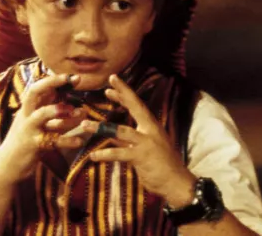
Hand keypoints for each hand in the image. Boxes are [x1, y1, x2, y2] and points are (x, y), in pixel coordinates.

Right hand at [0, 73, 85, 183]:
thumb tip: (75, 103)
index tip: (74, 76)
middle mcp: (26, 115)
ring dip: (61, 111)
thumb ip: (53, 113)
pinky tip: (79, 141)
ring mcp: (28, 129)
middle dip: (53, 83)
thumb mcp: (39, 124)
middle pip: (34, 92)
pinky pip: (51, 140)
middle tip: (74, 79)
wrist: (6, 167)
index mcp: (29, 108)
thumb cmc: (27, 141)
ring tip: (80, 112)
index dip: (55, 80)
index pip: (39, 87)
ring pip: (42, 114)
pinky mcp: (32, 145)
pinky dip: (67, 140)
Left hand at [83, 75, 197, 205]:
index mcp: (151, 126)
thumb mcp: (144, 148)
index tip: (113, 80)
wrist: (175, 181)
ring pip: (120, 131)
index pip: (137, 104)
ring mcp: (146, 142)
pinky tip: (93, 156)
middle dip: (122, 94)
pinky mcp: (141, 156)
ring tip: (85, 124)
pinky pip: (119, 153)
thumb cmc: (161, 165)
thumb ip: (128, 140)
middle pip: (135, 107)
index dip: (125, 92)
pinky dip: (105, 154)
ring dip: (101, 127)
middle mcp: (149, 130)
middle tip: (108, 84)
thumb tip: (112, 134)